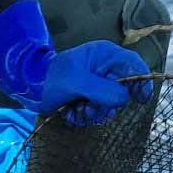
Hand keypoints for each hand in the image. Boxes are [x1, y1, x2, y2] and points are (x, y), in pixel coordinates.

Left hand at [37, 41, 152, 125]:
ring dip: (93, 113)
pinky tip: (70, 113)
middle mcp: (104, 69)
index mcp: (105, 55)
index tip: (143, 99)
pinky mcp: (88, 97)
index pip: (134, 65)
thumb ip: (103, 90)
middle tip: (89, 108)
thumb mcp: (77, 82)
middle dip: (107, 104)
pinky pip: (96, 112)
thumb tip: (124, 98)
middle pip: (123, 90)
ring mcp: (96, 84)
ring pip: (109, 105)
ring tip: (76, 110)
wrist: (29, 87)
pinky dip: (84, 116)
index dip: (143, 81)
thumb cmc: (50, 78)